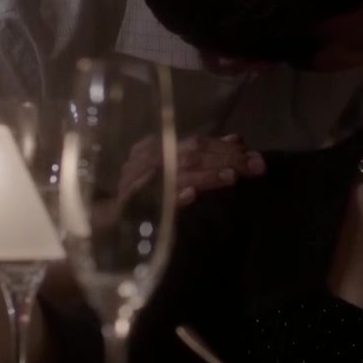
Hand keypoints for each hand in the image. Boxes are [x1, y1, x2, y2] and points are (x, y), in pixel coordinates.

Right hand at [116, 133, 266, 209]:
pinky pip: (153, 199)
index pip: (198, 143)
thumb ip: (202, 155)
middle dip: (227, 159)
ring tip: (232, 176)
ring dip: (206, 174)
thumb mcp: (173, 167)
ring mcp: (136, 182)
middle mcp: (146, 160)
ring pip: (177, 172)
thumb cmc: (143, 192)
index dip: (228, 148)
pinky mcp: (130, 207)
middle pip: (191, 154)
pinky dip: (172, 196)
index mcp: (157, 148)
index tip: (255, 157)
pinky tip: (190, 196)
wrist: (107, 221)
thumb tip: (236, 140)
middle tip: (256, 167)